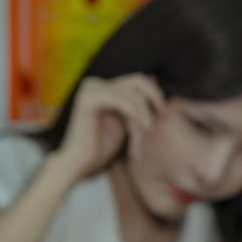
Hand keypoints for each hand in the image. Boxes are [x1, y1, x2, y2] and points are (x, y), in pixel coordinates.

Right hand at [51, 73, 165, 179]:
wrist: (79, 164)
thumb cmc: (100, 148)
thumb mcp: (125, 120)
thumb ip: (135, 102)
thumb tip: (153, 78)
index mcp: (101, 86)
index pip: (136, 81)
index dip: (153, 94)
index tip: (162, 112)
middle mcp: (94, 83)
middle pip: (137, 80)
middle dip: (153, 97)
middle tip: (162, 114)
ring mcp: (90, 89)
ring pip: (133, 94)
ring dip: (143, 116)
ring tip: (145, 134)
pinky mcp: (89, 98)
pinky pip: (124, 102)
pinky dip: (136, 116)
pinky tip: (141, 130)